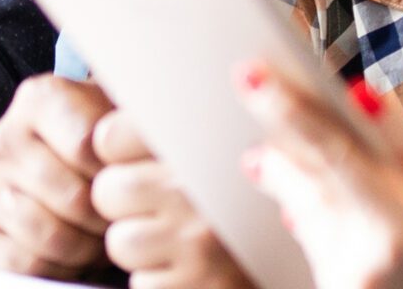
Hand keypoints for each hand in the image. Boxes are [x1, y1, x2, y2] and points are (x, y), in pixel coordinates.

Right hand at [0, 74, 118, 279]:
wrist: (64, 155)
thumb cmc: (100, 138)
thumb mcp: (119, 115)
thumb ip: (131, 124)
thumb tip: (146, 142)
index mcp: (39, 100)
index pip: (85, 145)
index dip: (117, 170)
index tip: (129, 174)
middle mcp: (5, 139)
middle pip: (71, 197)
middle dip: (106, 216)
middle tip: (122, 216)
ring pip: (46, 233)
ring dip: (84, 246)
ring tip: (100, 235)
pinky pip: (24, 262)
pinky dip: (57, 267)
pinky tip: (73, 253)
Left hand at [91, 107, 252, 288]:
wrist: (294, 267)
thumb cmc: (251, 207)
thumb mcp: (223, 152)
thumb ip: (176, 133)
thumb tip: (107, 130)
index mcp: (206, 140)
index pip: (111, 136)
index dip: (119, 156)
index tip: (138, 163)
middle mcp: (203, 187)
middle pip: (108, 189)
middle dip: (124, 207)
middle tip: (160, 210)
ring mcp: (201, 241)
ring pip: (121, 241)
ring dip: (141, 249)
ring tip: (178, 241)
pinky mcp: (197, 285)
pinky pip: (143, 282)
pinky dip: (160, 281)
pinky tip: (190, 270)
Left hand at [239, 68, 402, 288]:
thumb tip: (366, 98)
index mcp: (396, 236)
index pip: (330, 156)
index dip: (289, 110)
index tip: (253, 75)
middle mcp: (360, 269)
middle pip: (304, 189)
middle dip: (278, 146)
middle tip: (249, 97)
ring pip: (306, 220)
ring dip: (290, 182)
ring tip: (267, 154)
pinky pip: (318, 251)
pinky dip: (310, 220)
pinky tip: (299, 201)